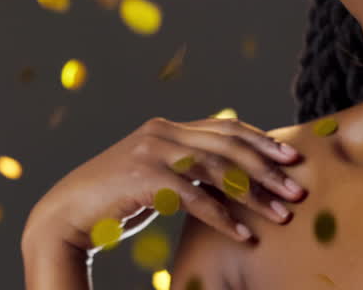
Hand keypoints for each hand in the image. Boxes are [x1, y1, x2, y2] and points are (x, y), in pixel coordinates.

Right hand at [22, 116, 306, 252]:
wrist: (65, 214)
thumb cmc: (117, 200)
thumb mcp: (159, 175)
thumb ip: (190, 167)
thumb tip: (237, 177)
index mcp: (169, 127)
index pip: (227, 127)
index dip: (262, 141)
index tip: (292, 157)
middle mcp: (163, 132)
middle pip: (230, 146)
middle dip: (269, 168)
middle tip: (298, 188)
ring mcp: (152, 151)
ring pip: (218, 170)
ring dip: (255, 195)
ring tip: (282, 215)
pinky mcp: (144, 177)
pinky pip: (195, 197)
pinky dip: (222, 217)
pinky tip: (244, 235)